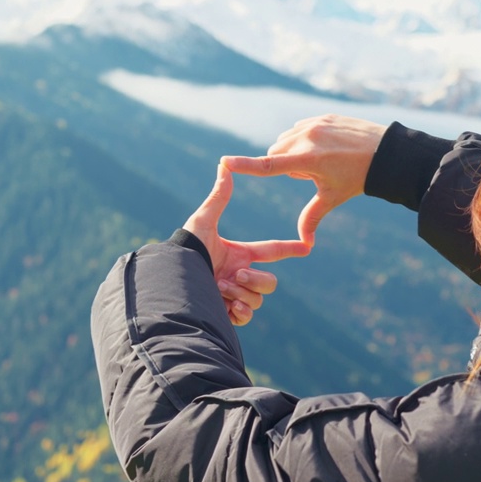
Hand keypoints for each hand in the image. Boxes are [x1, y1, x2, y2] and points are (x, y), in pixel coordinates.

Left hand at [184, 164, 309, 324]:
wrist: (172, 277)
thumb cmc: (186, 247)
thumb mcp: (204, 221)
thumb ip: (219, 197)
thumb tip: (224, 165)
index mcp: (239, 255)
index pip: (271, 251)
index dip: (290, 248)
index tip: (307, 247)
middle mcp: (239, 276)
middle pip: (270, 282)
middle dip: (256, 280)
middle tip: (235, 277)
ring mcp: (233, 295)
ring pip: (258, 299)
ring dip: (241, 293)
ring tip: (220, 288)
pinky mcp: (225, 313)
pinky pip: (246, 316)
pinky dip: (240, 311)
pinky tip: (228, 306)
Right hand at [220, 115, 385, 245]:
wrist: (385, 153)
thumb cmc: (357, 178)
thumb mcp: (332, 197)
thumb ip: (312, 217)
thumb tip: (305, 245)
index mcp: (307, 159)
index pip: (269, 164)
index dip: (245, 165)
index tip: (224, 162)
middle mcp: (306, 137)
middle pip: (275, 152)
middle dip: (285, 165)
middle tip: (310, 174)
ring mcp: (314, 123)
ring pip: (286, 139)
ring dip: (292, 151)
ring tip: (319, 161)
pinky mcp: (321, 116)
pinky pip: (300, 128)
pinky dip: (304, 140)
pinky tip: (325, 148)